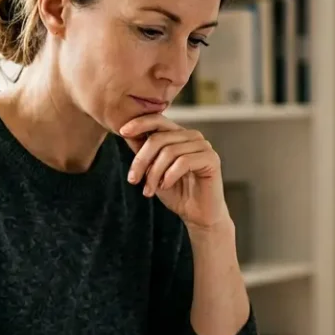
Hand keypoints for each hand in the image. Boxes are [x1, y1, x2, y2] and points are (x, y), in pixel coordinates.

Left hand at [120, 114, 229, 231]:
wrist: (197, 214)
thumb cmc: (176, 192)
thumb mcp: (152, 170)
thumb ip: (143, 151)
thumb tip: (125, 131)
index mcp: (179, 135)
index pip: (158, 120)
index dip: (139, 123)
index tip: (122, 132)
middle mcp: (192, 136)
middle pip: (159, 138)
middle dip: (141, 160)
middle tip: (133, 180)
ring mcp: (204, 146)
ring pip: (169, 152)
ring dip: (154, 173)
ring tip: (149, 190)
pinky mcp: (212, 159)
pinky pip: (184, 162)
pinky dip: (170, 176)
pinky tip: (165, 186)